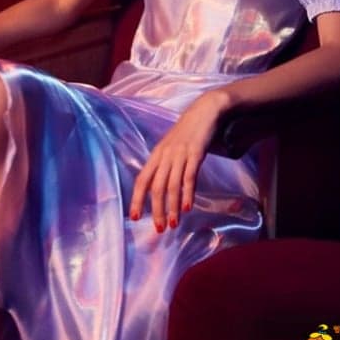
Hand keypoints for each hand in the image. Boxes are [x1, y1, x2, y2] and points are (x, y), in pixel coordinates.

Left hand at [129, 88, 228, 232]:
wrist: (205, 111)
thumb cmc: (188, 131)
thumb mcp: (171, 146)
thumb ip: (164, 163)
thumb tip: (159, 186)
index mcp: (156, 154)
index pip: (142, 179)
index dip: (137, 199)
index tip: (135, 217)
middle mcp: (165, 155)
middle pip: (156, 187)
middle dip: (156, 210)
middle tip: (159, 229)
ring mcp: (180, 154)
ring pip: (172, 185)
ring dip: (172, 207)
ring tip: (173, 224)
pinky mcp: (196, 153)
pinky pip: (189, 176)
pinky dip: (187, 193)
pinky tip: (187, 207)